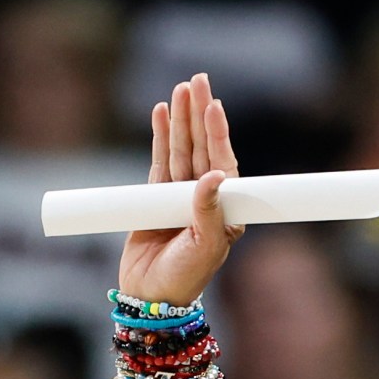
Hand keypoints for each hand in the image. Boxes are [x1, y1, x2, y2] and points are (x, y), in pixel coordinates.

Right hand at [118, 73, 243, 305]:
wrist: (152, 297)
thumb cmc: (186, 277)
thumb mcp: (205, 247)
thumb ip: (208, 211)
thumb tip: (215, 176)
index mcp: (225, 208)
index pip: (224, 161)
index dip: (218, 133)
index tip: (214, 106)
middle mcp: (205, 197)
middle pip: (203, 147)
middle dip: (199, 114)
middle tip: (197, 81)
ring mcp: (179, 195)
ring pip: (181, 149)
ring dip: (180, 120)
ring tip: (179, 90)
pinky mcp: (155, 198)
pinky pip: (159, 161)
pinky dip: (161, 138)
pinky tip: (161, 114)